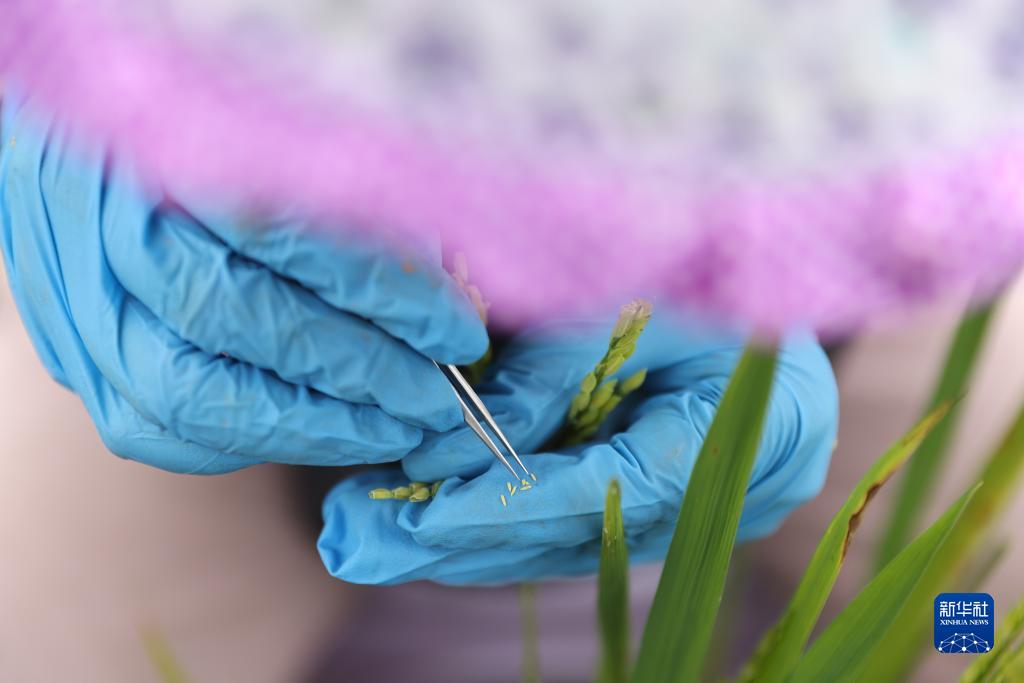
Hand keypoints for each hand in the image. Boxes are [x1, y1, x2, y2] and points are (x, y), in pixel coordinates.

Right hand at [0, 94, 486, 472]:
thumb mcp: (284, 139)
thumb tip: (451, 292)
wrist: (79, 153)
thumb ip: (362, 206)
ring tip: (392, 428)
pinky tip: (323, 431)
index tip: (456, 332)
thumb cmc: (207, 139)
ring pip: (193, 395)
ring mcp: (81, 304)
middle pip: (242, 319)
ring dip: (312, 425)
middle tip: (436, 398)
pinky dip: (252, 442)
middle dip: (361, 370)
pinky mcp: (74, 358)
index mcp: (170, 147)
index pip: (288, 232)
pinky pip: (160, 429)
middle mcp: (111, 230)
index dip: (386, 293)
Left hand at [317, 316, 837, 583]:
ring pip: (565, 542)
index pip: (619, 486)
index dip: (521, 501)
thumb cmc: (713, 272)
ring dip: (464, 544)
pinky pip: (568, 523)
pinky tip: (422, 525)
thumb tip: (449, 446)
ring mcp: (693, 510)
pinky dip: (495, 522)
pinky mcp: (655, 506)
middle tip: (361, 544)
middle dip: (463, 541)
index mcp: (759, 433)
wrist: (767, 283)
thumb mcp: (632, 296)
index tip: (429, 511)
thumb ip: (551, 369)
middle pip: (580, 534)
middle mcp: (729, 496)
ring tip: (367, 541)